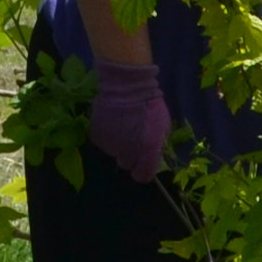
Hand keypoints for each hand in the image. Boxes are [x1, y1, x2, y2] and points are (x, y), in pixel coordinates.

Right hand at [89, 58, 170, 183]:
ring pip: (115, 152)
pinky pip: (104, 142)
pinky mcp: (96, 136)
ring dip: (119, 144)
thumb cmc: (150, 104)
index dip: (144, 171)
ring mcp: (109, 145)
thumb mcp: (164, 125)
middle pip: (127, 164)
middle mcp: (127, 152)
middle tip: (133, 140)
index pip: (143, 176)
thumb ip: (158, 145)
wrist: (126, 85)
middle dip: (131, 156)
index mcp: (147, 151)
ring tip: (123, 125)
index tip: (144, 163)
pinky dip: (108, 136)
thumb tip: (153, 155)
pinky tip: (113, 122)